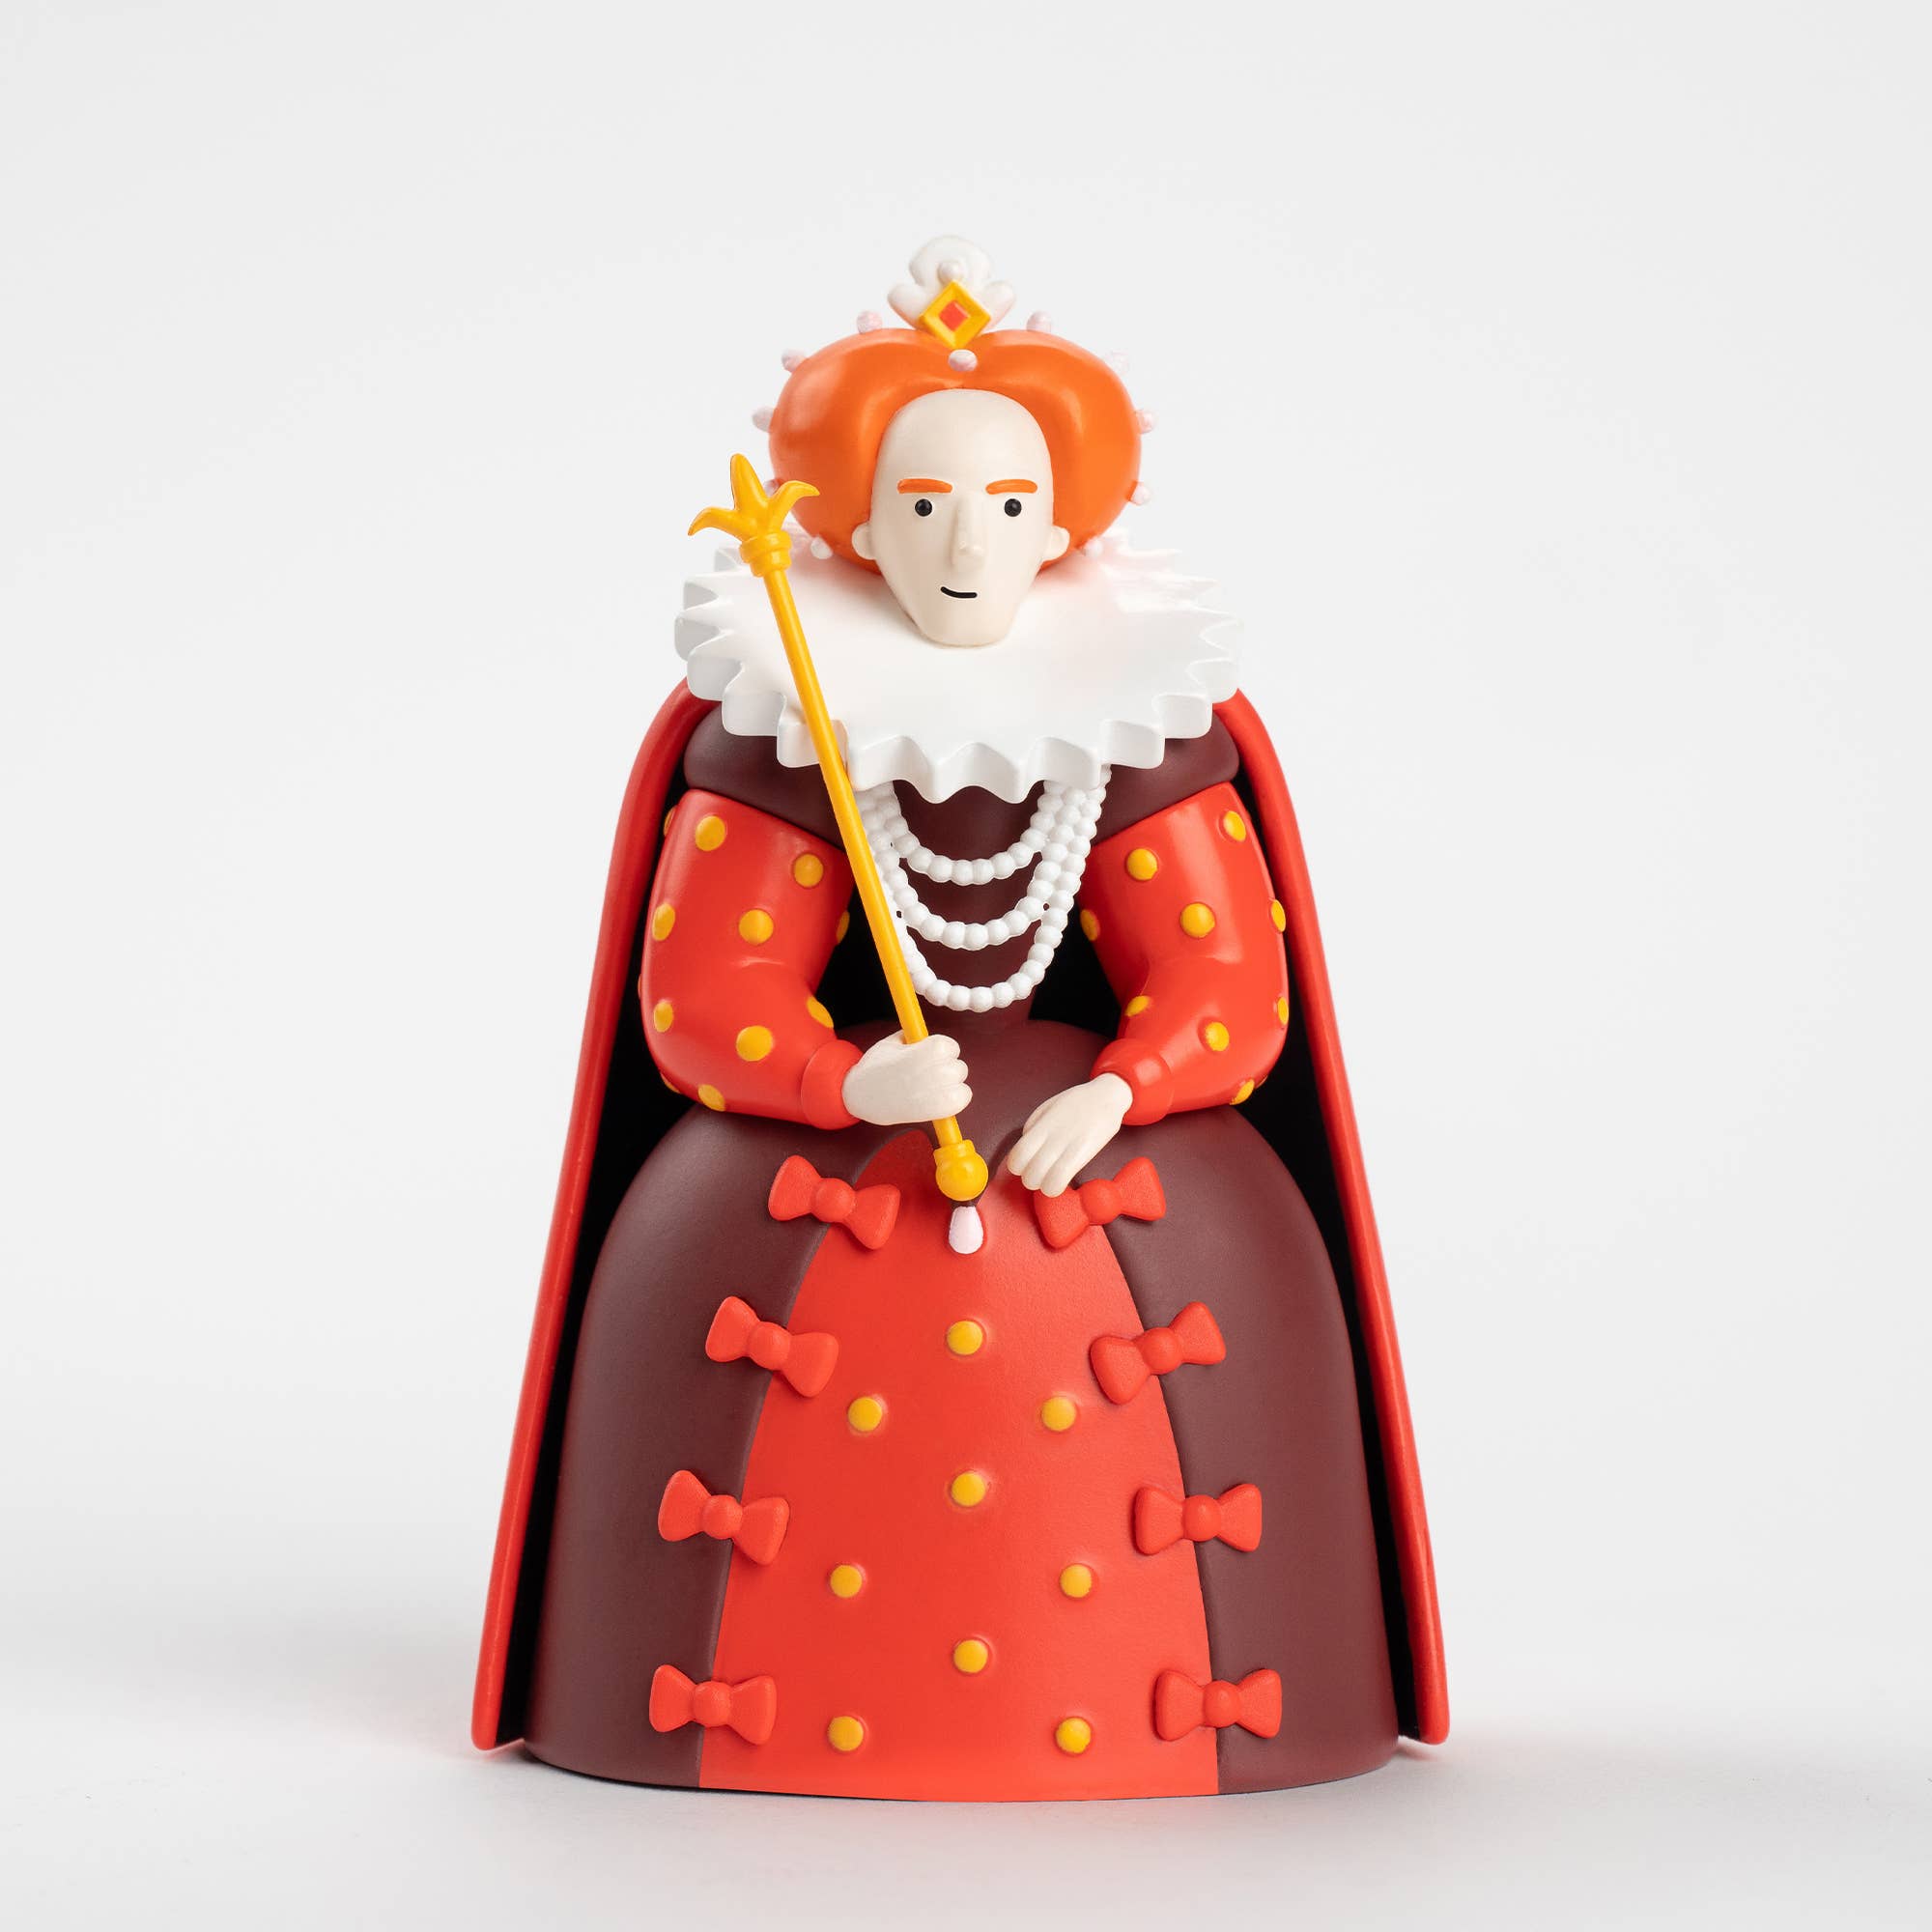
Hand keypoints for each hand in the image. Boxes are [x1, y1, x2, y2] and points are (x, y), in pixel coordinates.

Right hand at [841, 1031, 971, 1125]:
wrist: (862, 1097)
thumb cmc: (875, 1069)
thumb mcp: (891, 1043)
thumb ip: (913, 1038)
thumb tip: (926, 1037)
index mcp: (925, 1051)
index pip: (951, 1046)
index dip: (942, 1051)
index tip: (930, 1057)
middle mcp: (933, 1071)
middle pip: (959, 1067)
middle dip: (947, 1069)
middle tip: (929, 1074)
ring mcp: (936, 1092)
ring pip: (962, 1083)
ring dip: (951, 1085)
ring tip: (932, 1088)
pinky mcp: (937, 1111)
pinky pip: (962, 1100)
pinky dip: (955, 1100)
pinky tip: (939, 1099)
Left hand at [1005, 1074, 1131, 1195]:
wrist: (1106, 1095)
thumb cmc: (1077, 1103)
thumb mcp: (1048, 1107)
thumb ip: (1033, 1126)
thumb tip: (1026, 1145)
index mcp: (1039, 1127)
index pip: (1015, 1157)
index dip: (1018, 1167)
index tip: (1028, 1164)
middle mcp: (1049, 1137)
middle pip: (1027, 1174)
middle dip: (1031, 1180)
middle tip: (1042, 1174)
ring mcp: (1065, 1145)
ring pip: (1041, 1182)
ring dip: (1044, 1186)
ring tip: (1054, 1178)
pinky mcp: (1082, 1152)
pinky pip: (1060, 1180)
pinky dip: (1057, 1187)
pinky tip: (1064, 1180)